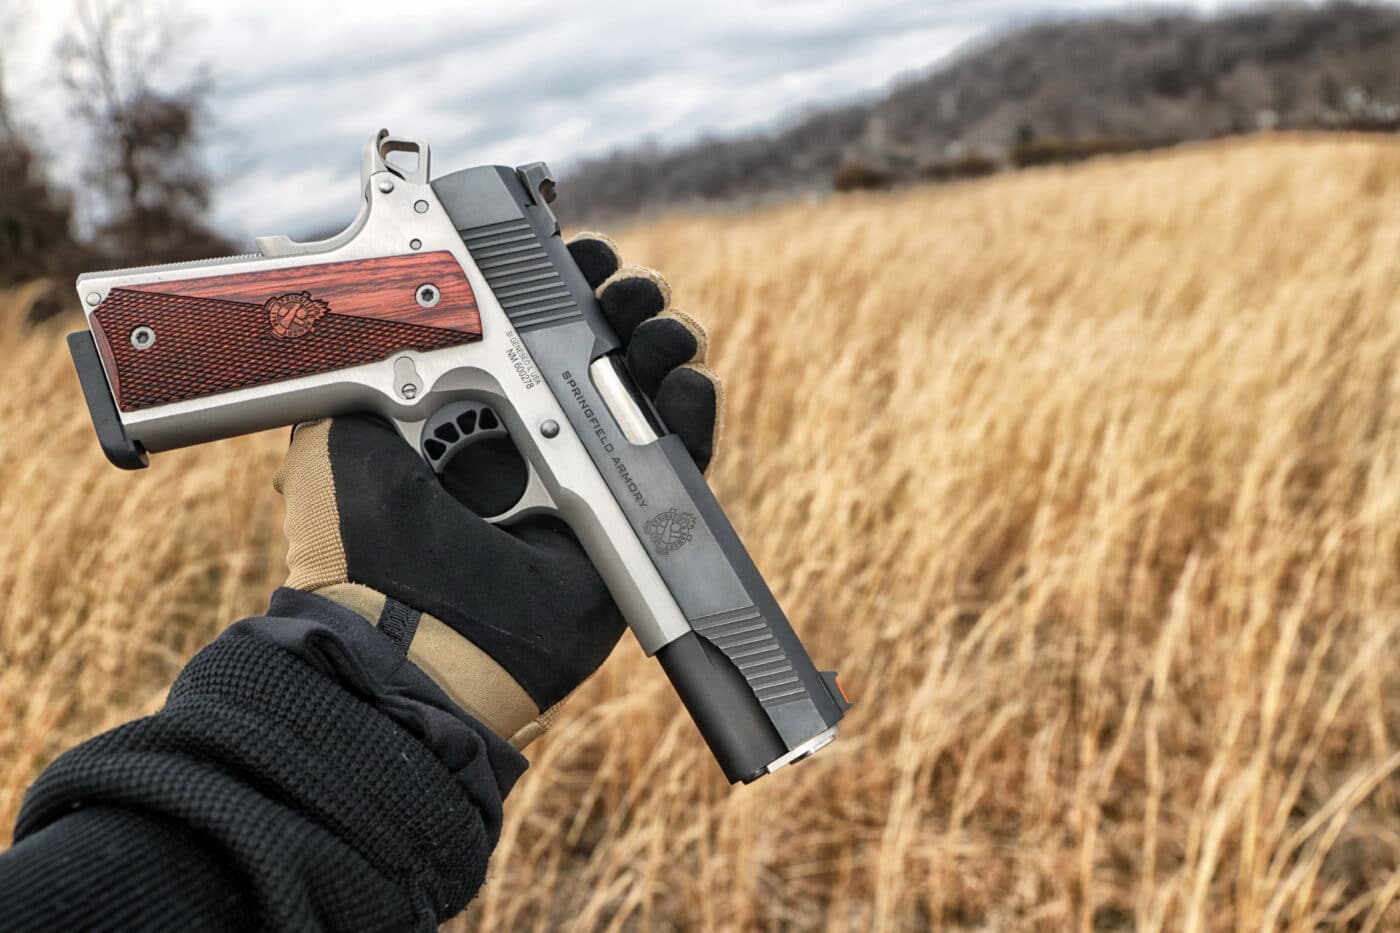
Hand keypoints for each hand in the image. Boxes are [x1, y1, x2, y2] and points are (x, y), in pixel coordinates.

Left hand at [273, 233, 720, 748]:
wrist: (410, 634)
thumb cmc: (363, 539)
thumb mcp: (337, 433)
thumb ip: (350, 366)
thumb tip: (343, 296)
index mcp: (470, 404)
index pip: (527, 322)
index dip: (554, 280)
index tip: (565, 246)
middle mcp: (532, 430)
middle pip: (597, 344)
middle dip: (617, 299)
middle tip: (618, 282)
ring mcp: (585, 471)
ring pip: (644, 387)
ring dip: (660, 340)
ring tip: (654, 323)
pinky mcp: (629, 516)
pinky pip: (680, 455)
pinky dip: (694, 410)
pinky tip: (686, 379)